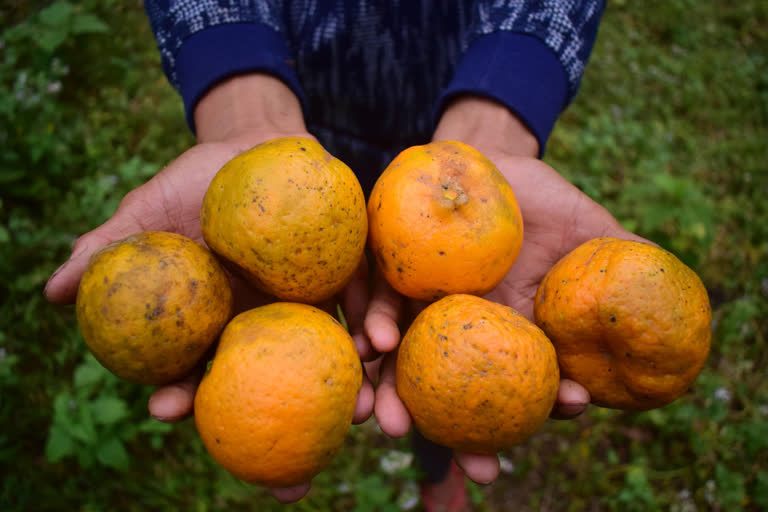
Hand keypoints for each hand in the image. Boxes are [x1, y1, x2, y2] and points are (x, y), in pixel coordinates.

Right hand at [44, 74, 374, 502]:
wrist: (253, 144)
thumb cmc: (196, 183)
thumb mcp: (146, 213)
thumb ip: (108, 250)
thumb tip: (50, 291)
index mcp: (217, 320)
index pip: (198, 371)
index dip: (183, 396)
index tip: (168, 411)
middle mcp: (265, 322)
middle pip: (271, 384)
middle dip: (282, 432)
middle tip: (289, 475)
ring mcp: (307, 301)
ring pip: (326, 357)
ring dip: (343, 392)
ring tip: (354, 417)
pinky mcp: (345, 271)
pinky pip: (361, 301)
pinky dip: (370, 323)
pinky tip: (377, 343)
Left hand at [365, 96, 651, 484]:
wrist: (493, 156)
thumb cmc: (544, 198)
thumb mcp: (593, 231)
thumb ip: (625, 266)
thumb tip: (668, 300)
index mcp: (507, 328)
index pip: (509, 389)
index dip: (515, 425)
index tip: (512, 456)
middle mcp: (460, 325)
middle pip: (447, 390)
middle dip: (448, 435)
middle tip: (464, 468)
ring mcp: (423, 299)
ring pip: (402, 357)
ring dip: (393, 394)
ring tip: (392, 424)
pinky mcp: (393, 264)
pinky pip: (377, 296)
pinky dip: (376, 321)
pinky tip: (376, 343)